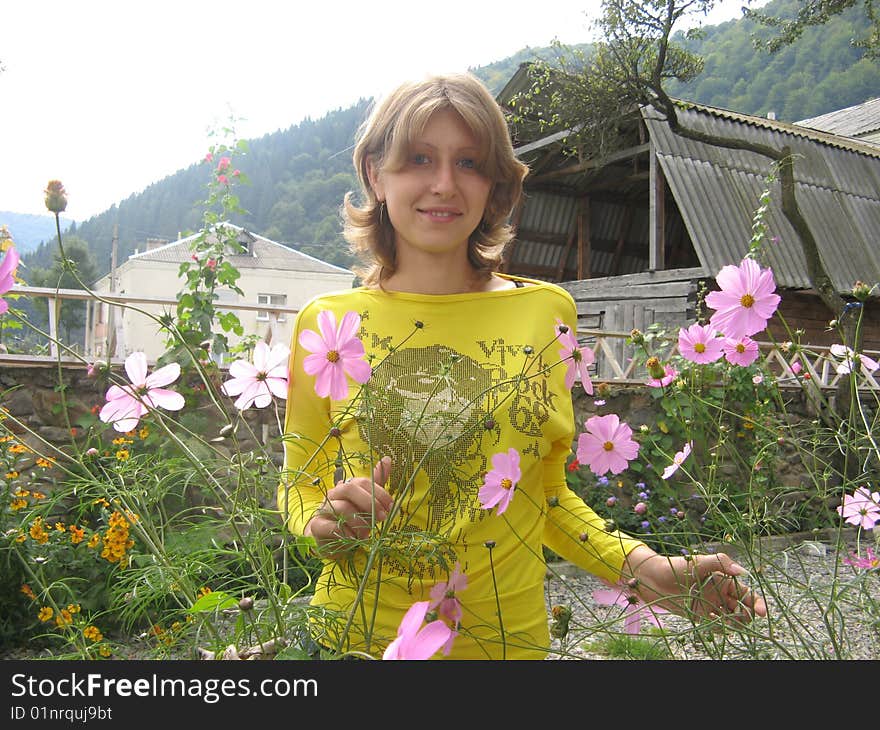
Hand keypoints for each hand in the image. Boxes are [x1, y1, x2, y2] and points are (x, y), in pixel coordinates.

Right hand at [304, 456, 392, 558]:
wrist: (332, 542)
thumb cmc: (352, 521)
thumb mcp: (367, 504)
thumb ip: (376, 484)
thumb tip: (387, 459)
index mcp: (348, 487)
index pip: (363, 482)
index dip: (379, 493)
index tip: (390, 506)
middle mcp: (334, 494)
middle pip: (349, 489)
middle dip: (369, 503)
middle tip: (382, 517)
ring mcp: (323, 509)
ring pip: (341, 508)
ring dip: (359, 522)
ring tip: (366, 534)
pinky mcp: (316, 525)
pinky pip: (330, 526)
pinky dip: (345, 533)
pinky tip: (353, 538)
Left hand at [624, 545, 766, 625]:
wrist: (653, 579)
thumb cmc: (677, 566)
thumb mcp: (699, 562)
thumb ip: (720, 563)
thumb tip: (742, 572)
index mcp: (725, 581)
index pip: (747, 594)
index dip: (757, 603)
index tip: (761, 612)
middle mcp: (721, 594)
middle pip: (743, 610)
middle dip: (747, 617)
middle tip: (741, 619)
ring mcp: (712, 606)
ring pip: (732, 620)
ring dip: (735, 625)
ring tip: (728, 623)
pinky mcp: (701, 616)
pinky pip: (716, 626)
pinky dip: (720, 629)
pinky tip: (714, 626)